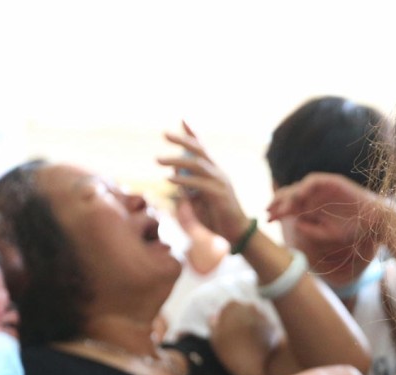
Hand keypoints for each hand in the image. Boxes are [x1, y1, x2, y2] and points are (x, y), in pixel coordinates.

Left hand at [159, 121, 252, 243]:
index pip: (203, 149)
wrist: (237, 233)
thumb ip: (188, 185)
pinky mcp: (220, 194)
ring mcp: (221, 182)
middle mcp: (219, 173)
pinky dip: (183, 180)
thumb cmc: (217, 218)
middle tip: (165, 134)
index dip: (193, 133)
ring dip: (176, 160)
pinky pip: (199, 183)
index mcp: (215, 172)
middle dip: (183, 139)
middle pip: (200, 150)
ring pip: (197, 164)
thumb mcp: (199, 199)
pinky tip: (170, 178)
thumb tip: (173, 172)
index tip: (182, 119)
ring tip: (158, 160)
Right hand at [210, 301, 282, 374]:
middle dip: (242, 319)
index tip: (228, 329)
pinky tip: (257, 344)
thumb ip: (213, 324)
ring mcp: (263, 315)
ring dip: (252, 325)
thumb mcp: (215, 339)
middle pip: (245, 310)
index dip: (229, 318)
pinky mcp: (273, 325)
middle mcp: (250, 306)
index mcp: (233, 306)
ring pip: (256, 317)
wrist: (252, 368)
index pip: (230, 306)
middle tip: (238, 336)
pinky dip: (262, 332)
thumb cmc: (230, 353)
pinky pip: (265, 326)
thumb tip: (213, 316)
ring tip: (247, 342)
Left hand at [267, 173, 388, 246]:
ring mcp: (323, 189)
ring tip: (282, 207)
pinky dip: (306, 186)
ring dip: (289, 196)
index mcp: (313, 209)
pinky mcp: (333, 182)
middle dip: (278, 203)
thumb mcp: (329, 234)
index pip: (290, 208)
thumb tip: (296, 224)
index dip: (278, 212)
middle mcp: (315, 197)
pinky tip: (299, 196)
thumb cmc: (354, 229)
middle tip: (268, 211)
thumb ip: (313, 231)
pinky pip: (315, 180)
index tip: (267, 219)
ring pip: (299, 187)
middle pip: (291, 196)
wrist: (375, 221)